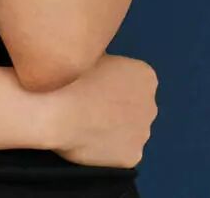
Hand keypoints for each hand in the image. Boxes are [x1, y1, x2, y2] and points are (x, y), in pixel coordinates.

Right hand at [49, 52, 158, 168]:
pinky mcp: (132, 157)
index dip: (112, 80)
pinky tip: (88, 139)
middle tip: (90, 103)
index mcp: (145, 76)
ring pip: (129, 130)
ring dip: (113, 127)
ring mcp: (143, 133)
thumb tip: (100, 64)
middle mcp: (151, 105)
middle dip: (118, 105)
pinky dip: (106, 146)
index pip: (134, 78)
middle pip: (135, 105)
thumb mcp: (91, 53)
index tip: (94, 82)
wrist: (58, 113)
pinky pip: (120, 150)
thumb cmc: (72, 76)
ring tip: (85, 122)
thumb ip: (104, 60)